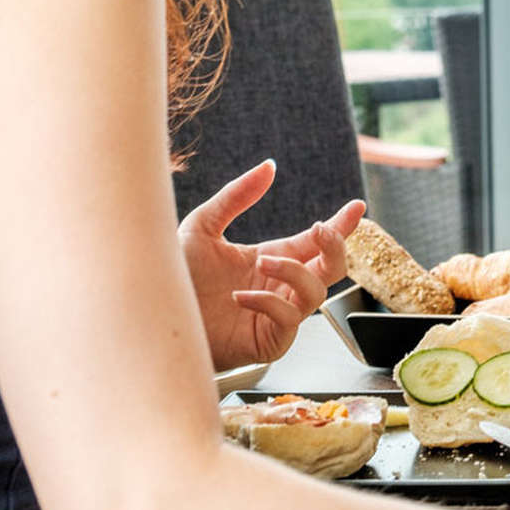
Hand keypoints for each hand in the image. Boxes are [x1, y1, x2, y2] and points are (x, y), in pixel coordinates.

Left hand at [179, 159, 365, 370]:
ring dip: (294, 272)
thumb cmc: (174, 277)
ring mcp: (276, 316)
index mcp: (272, 258)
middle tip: (321, 229)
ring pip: (316, 294)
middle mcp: (280, 287)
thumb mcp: (202, 227)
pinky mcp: (267, 342)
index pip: (317, 242)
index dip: (342, 226)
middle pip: (332, 268)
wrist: (152, 316)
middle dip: (335, 247)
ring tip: (260, 262)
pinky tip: (240, 296)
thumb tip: (269, 166)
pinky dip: (270, 304)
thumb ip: (237, 196)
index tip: (357, 207)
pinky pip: (289, 322)